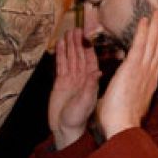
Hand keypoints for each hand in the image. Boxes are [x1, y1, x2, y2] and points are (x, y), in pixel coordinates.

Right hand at [48, 27, 100, 149]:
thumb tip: (97, 71)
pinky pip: (61, 65)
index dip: (90, 47)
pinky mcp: (60, 83)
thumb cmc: (79, 119)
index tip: (89, 34)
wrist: (65, 129)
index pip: (91, 59)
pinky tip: (60, 45)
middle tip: (76, 28)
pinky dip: (61, 54)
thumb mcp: (86, 102)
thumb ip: (90, 86)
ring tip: (68, 32)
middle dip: (78, 42)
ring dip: (70, 45)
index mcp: (91, 80)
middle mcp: (81, 77)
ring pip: (70, 58)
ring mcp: (70, 79)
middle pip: (80, 55)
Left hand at [97, 10, 157, 139]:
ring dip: (154, 28)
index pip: (155, 63)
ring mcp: (142, 71)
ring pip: (152, 44)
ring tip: (155, 15)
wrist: (122, 126)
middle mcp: (149, 76)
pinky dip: (143, 32)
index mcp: (147, 85)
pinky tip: (144, 21)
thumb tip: (121, 95)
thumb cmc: (121, 121)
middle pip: (157, 50)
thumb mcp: (127, 106)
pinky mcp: (132, 67)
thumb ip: (127, 97)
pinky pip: (140, 45)